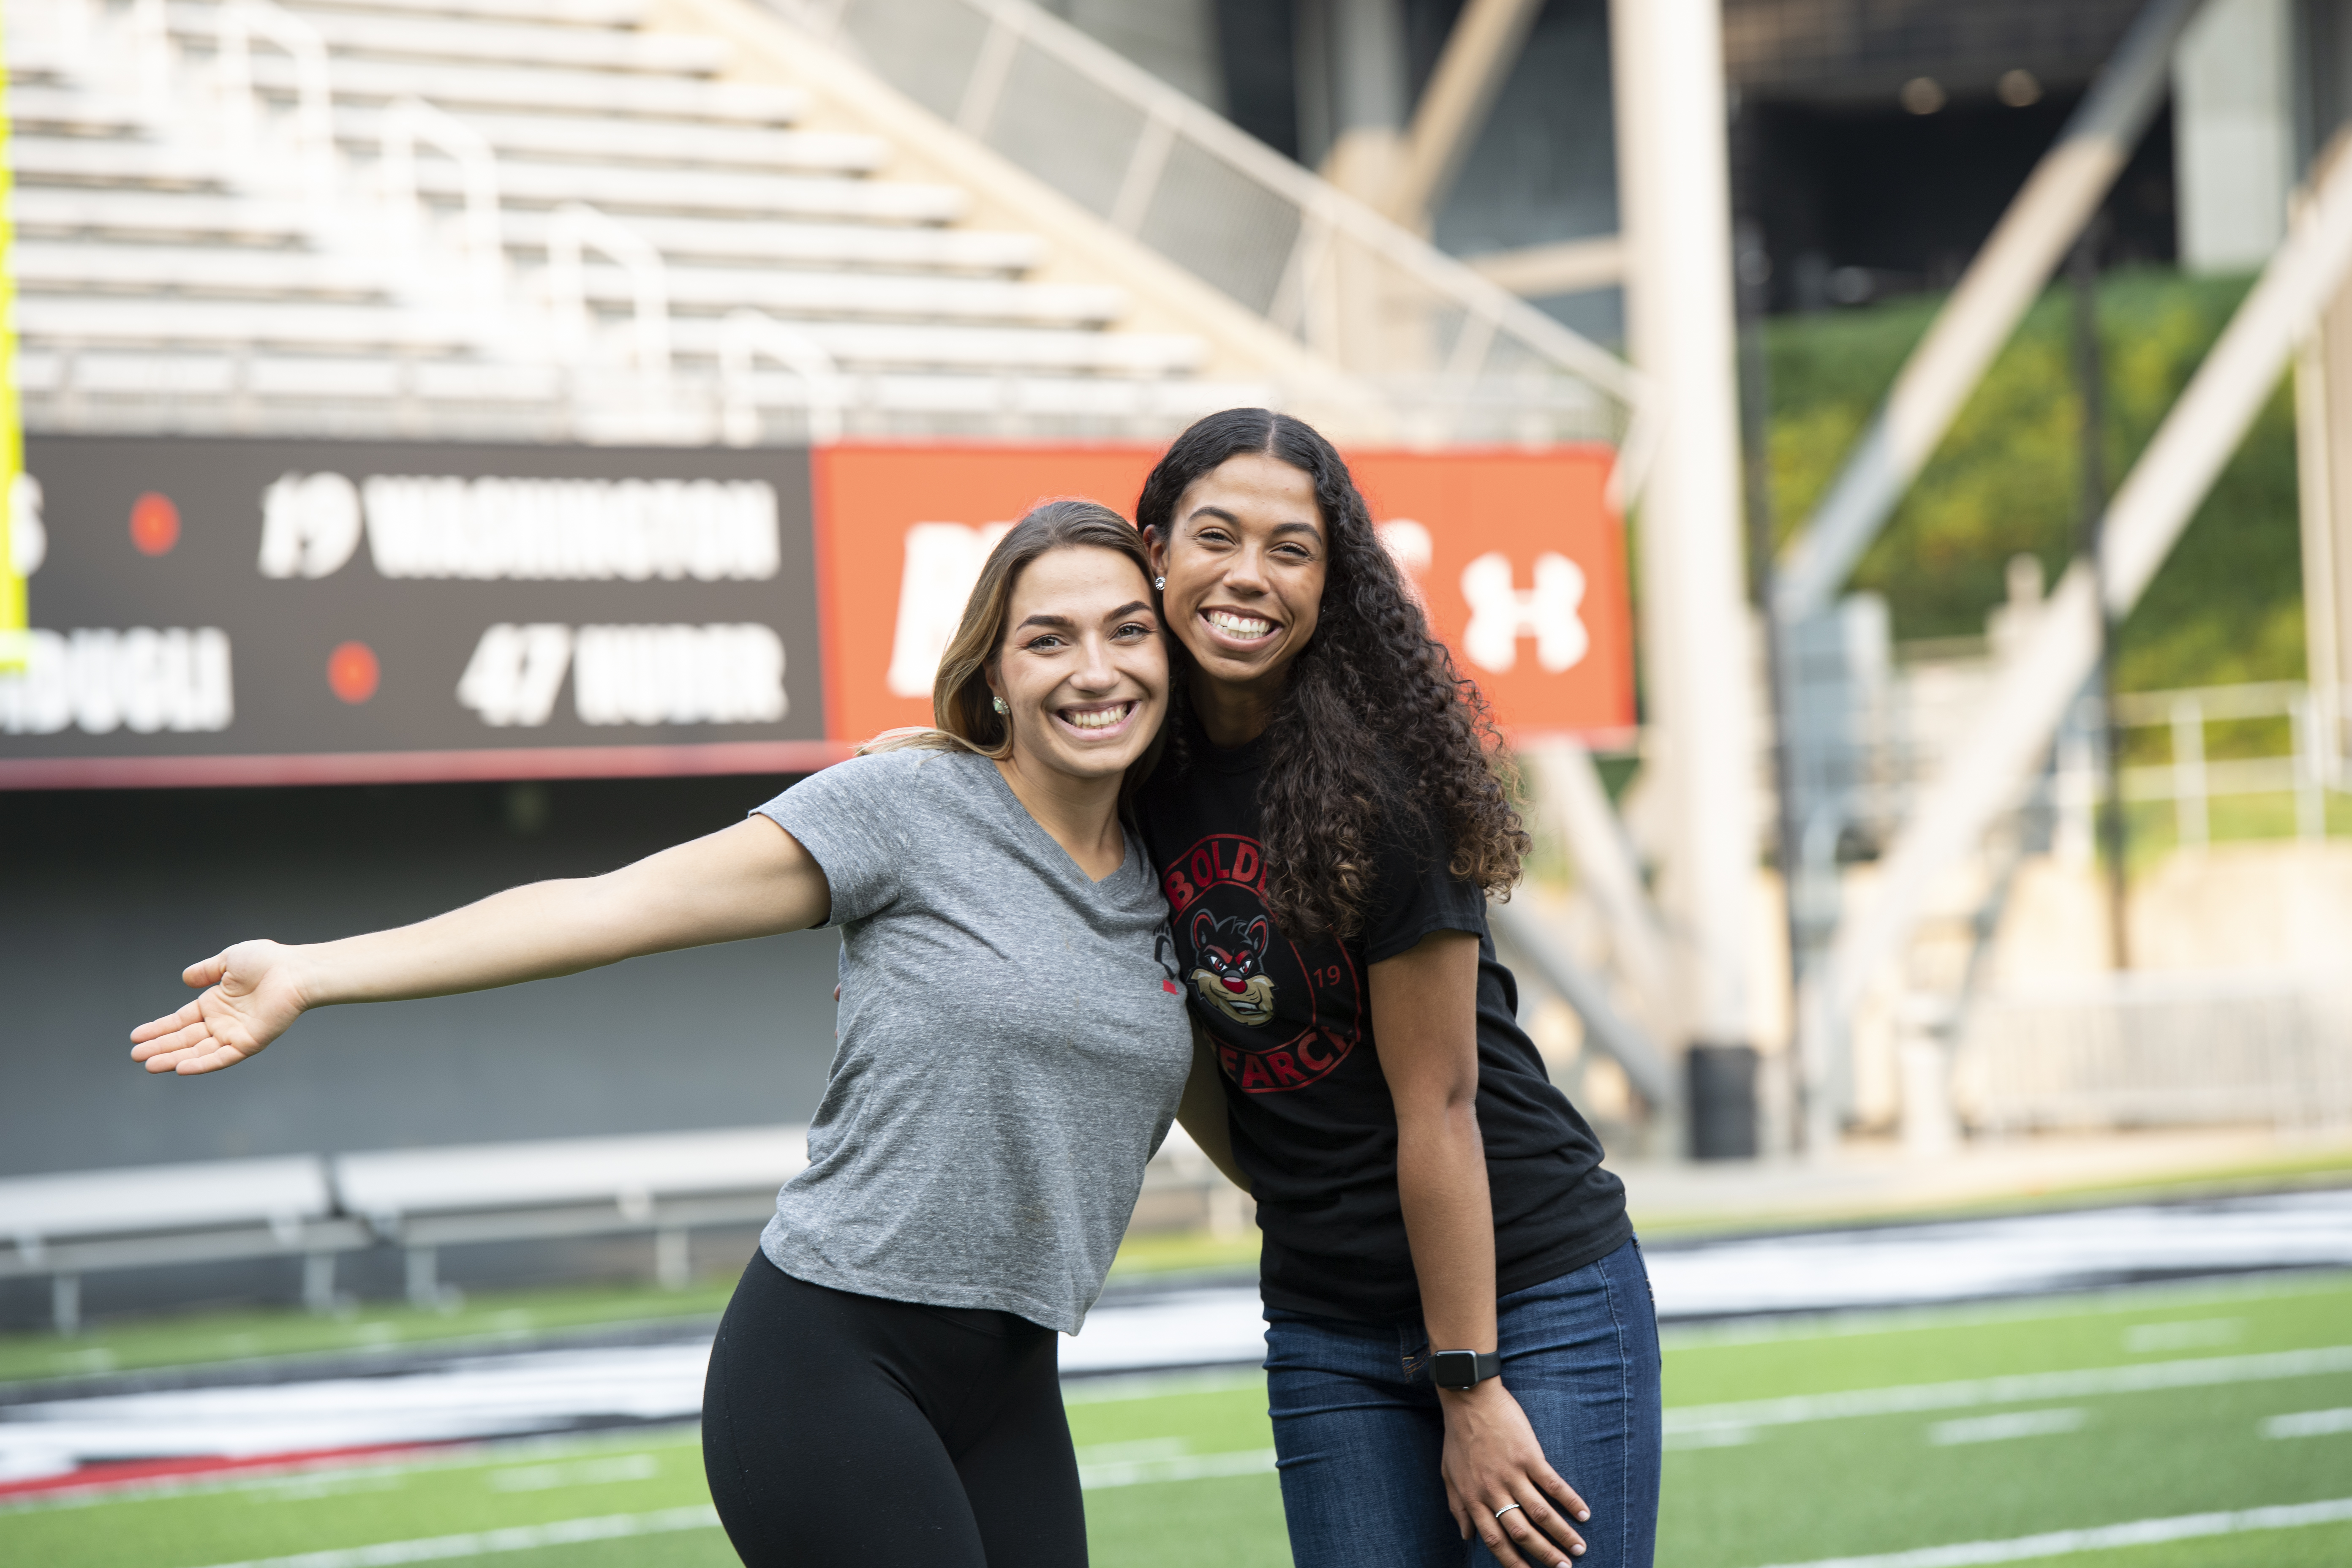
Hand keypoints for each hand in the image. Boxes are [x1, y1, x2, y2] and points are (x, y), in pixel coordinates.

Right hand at [129, 941, 311, 1075]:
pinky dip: (202, 1064)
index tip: (137, 1036)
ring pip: (198, 1051)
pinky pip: (222, 1058)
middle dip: (160, 1047)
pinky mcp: (250, 1042)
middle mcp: (222, 1021)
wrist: (294, 970)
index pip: (181, 1020)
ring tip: (149, 1065)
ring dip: (173, 1058)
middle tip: (135, 1055)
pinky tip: (180, 1068)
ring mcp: (235, 1034)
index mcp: (215, 1003)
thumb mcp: (228, 960)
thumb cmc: (268, 961)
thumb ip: (206, 971)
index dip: (159, 1028)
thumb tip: (185, 978)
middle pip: (185, 1039)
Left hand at [1440, 1380, 1588, 1566]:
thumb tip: (1465, 1536)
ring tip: (1579, 1548)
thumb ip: (1456, 1507)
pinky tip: (1583, 1513)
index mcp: (1473, 1498)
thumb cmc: (1458, 1437)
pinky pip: (1552, 1483)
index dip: (1511, 1561)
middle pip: (1521, 1532)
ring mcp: (1512, 1472)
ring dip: (1562, 1533)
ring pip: (1540, 1512)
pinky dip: (1569, 1500)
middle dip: (1544, 1554)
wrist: (1468, 1399)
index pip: (1494, 1539)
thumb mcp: (1448, 1474)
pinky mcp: (1528, 1455)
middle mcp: (1493, 1490)